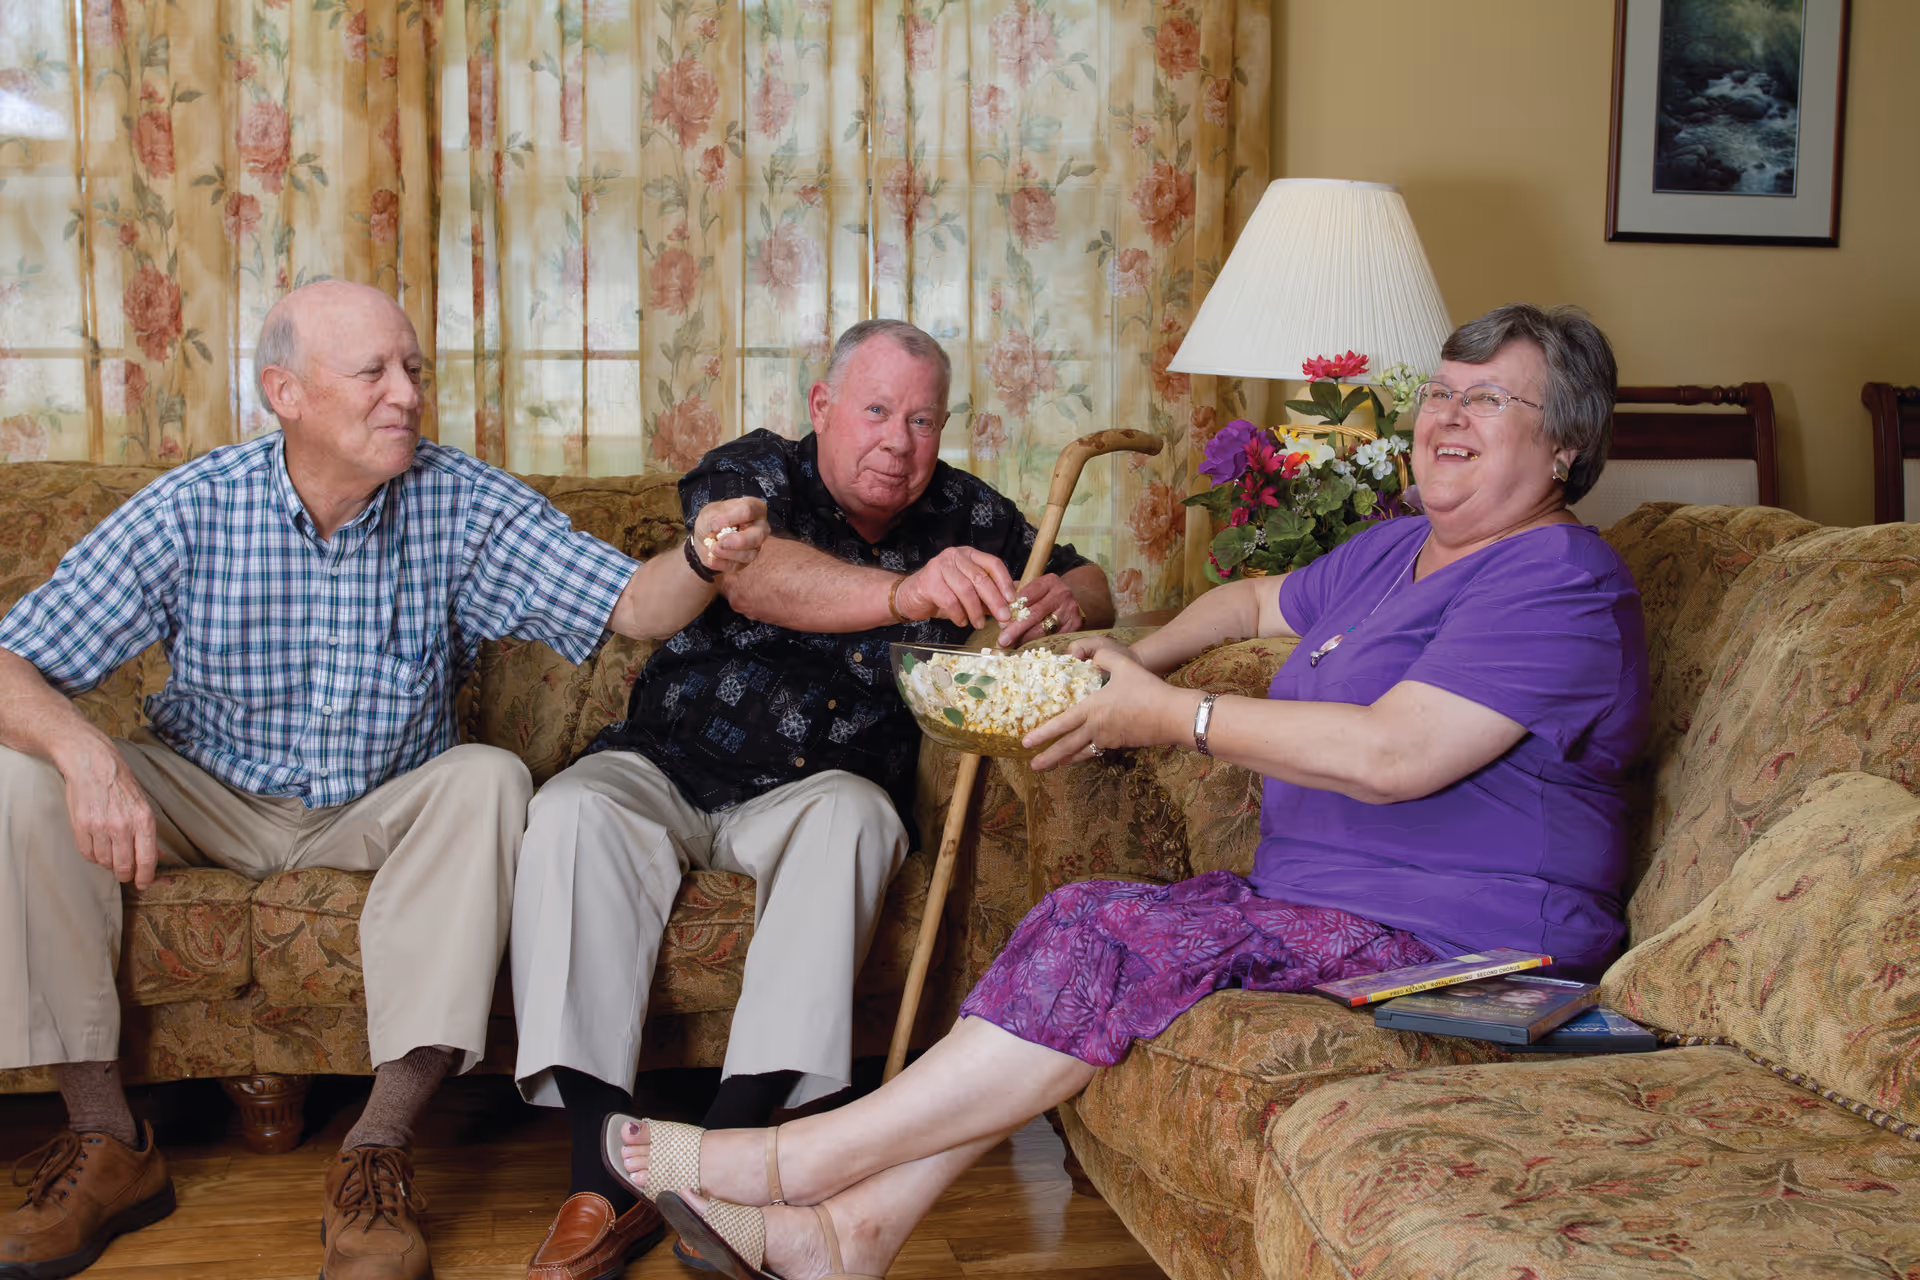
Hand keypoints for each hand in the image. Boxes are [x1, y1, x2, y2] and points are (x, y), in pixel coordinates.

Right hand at [57, 740, 159, 889]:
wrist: (93, 764)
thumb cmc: (121, 785)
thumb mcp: (143, 805)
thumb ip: (149, 833)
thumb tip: (158, 856)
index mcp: (144, 820)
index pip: (147, 859)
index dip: (145, 877)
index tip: (143, 884)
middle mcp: (123, 826)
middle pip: (124, 866)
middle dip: (125, 875)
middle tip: (125, 874)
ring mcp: (101, 827)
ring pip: (105, 862)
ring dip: (108, 863)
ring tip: (110, 853)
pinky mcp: (81, 826)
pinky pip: (87, 854)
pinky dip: (93, 855)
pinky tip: (96, 846)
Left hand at [692, 498, 769, 574]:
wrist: (704, 537)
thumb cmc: (713, 519)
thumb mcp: (709, 512)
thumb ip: (713, 518)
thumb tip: (717, 527)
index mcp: (754, 509)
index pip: (749, 510)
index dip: (730, 518)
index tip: (714, 524)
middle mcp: (760, 528)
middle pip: (758, 535)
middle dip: (739, 541)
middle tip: (721, 541)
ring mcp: (755, 546)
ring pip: (749, 554)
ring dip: (728, 553)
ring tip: (712, 549)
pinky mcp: (745, 561)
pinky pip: (737, 565)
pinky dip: (722, 564)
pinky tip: (711, 559)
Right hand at [895, 547, 1017, 628]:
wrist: (911, 596)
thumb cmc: (943, 593)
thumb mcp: (970, 591)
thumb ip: (991, 593)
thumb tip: (1018, 600)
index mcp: (970, 555)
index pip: (994, 564)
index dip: (1005, 583)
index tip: (1013, 601)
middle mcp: (956, 556)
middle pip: (981, 578)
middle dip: (995, 601)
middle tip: (1004, 618)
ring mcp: (941, 566)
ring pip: (966, 590)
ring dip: (976, 611)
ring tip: (979, 624)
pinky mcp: (929, 581)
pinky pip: (950, 601)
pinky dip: (959, 614)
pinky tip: (962, 621)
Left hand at [994, 573, 1084, 647]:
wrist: (1070, 600)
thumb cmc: (1045, 596)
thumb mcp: (1033, 588)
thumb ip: (1016, 595)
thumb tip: (997, 608)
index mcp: (1049, 581)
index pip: (1028, 594)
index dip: (1013, 609)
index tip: (1001, 622)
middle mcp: (1062, 594)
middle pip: (1036, 613)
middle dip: (1017, 628)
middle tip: (1002, 640)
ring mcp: (1070, 610)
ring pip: (1045, 628)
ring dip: (1026, 639)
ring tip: (1012, 645)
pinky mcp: (1075, 625)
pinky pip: (1053, 638)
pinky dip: (1038, 644)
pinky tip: (1027, 647)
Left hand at [1024, 642, 1196, 770]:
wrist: (1173, 716)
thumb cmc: (1147, 689)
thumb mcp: (1124, 665)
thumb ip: (1103, 658)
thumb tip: (1092, 658)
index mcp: (1093, 709)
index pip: (1061, 723)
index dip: (1043, 733)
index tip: (1026, 742)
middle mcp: (1097, 728)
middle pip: (1067, 746)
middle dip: (1048, 757)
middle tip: (1033, 766)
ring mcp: (1109, 738)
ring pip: (1083, 752)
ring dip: (1066, 759)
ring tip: (1054, 765)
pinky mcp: (1122, 743)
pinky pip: (1098, 749)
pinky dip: (1087, 753)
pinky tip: (1084, 754)